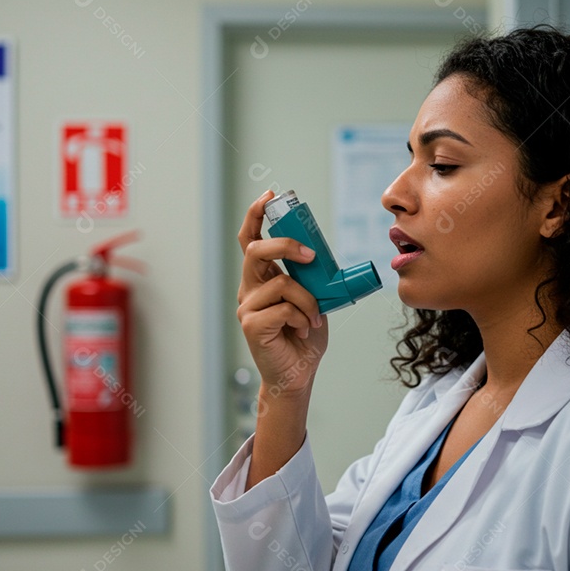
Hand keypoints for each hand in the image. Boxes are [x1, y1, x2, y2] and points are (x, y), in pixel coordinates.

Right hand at [236, 190, 327, 397]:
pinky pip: (282, 307)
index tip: (269, 195)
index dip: (255, 214)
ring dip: (307, 299)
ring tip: (313, 317)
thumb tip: (322, 257)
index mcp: (261, 279)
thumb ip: (311, 278)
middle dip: (285, 245)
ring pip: (280, 283)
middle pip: (256, 250)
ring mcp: (247, 307)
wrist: (298, 375)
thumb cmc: (304, 338)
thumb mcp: (313, 299)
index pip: (250, 239)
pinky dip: (300, 316)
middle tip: (311, 255)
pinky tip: (301, 329)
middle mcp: (249, 289)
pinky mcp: (251, 325)